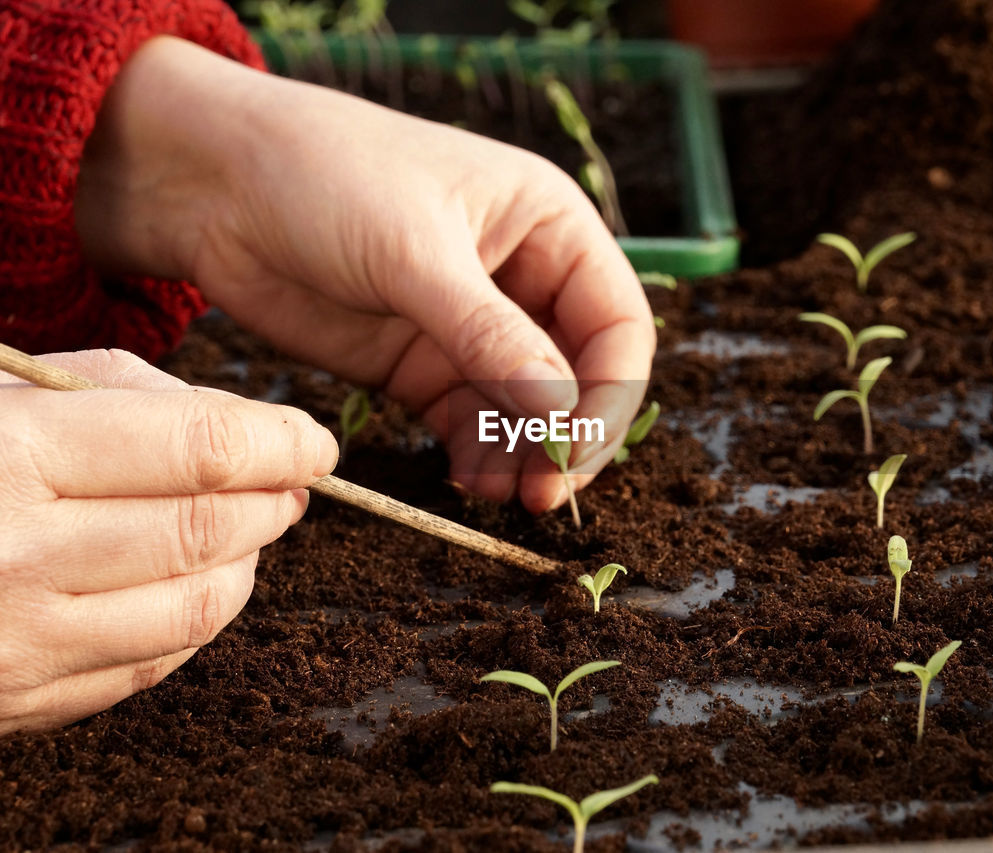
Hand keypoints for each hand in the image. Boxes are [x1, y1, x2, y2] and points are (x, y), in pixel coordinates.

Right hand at [0, 349, 337, 731]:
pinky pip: (148, 663)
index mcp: (9, 459)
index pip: (199, 449)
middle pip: (208, 528)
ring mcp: (17, 645)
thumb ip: (107, 389)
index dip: (279, 441)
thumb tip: (226, 423)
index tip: (314, 439)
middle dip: (274, 499)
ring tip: (252, 525)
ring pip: (195, 605)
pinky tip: (198, 579)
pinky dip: (196, 618)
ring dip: (246, 560)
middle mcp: (17, 558)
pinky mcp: (16, 703)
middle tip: (294, 478)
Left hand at [75, 37, 655, 512]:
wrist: (211, 183)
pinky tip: (465, 480)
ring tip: (496, 494)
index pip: (616, 323)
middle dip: (567, 436)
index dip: (609, 393)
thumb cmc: (323, 175)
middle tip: (543, 493)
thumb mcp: (415, 252)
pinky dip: (476, 456)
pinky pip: (471, 422)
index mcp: (549, 224)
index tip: (577, 450)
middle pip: (580, 375)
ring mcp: (472, 326)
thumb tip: (562, 415)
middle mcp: (523, 278)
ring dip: (521, 456)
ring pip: (527, 410)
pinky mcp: (422, 363)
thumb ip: (491, 337)